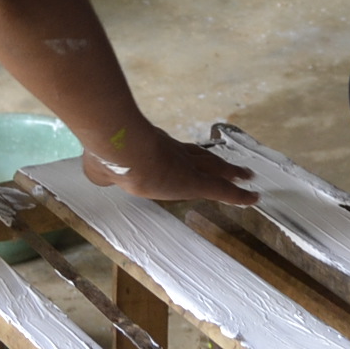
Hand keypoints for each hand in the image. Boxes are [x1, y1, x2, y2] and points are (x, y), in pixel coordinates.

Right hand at [82, 122, 257, 205]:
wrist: (122, 150)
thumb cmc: (110, 155)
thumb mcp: (100, 165)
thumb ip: (101, 169)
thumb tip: (96, 171)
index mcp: (154, 151)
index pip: (178, 153)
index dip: (190, 156)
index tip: (199, 157)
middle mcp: (175, 155)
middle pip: (202, 158)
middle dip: (217, 162)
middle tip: (233, 165)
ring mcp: (187, 168)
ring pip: (216, 171)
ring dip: (232, 174)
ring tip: (247, 177)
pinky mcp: (196, 183)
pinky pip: (222, 190)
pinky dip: (238, 196)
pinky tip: (253, 198)